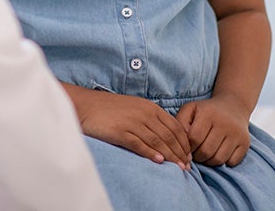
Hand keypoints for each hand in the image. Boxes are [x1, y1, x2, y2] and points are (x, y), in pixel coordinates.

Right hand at [69, 86, 191, 168]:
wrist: (86, 105)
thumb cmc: (109, 109)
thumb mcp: (134, 108)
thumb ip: (150, 119)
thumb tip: (165, 136)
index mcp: (150, 107)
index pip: (175, 126)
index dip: (184, 142)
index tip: (189, 155)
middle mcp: (144, 114)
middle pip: (169, 136)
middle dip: (180, 152)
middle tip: (187, 166)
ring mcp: (133, 122)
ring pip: (158, 141)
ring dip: (171, 156)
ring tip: (178, 168)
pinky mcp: (121, 132)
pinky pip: (140, 144)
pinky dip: (151, 153)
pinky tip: (159, 161)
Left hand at [175, 94, 251, 166]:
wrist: (233, 106)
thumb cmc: (206, 111)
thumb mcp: (190, 110)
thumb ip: (180, 123)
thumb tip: (180, 144)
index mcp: (208, 114)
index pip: (194, 138)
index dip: (188, 147)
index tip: (188, 147)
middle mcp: (224, 123)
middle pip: (206, 151)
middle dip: (198, 156)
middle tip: (196, 153)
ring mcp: (237, 134)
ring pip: (218, 159)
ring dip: (209, 161)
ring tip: (206, 154)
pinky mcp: (245, 143)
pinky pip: (231, 162)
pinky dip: (223, 162)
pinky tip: (219, 153)